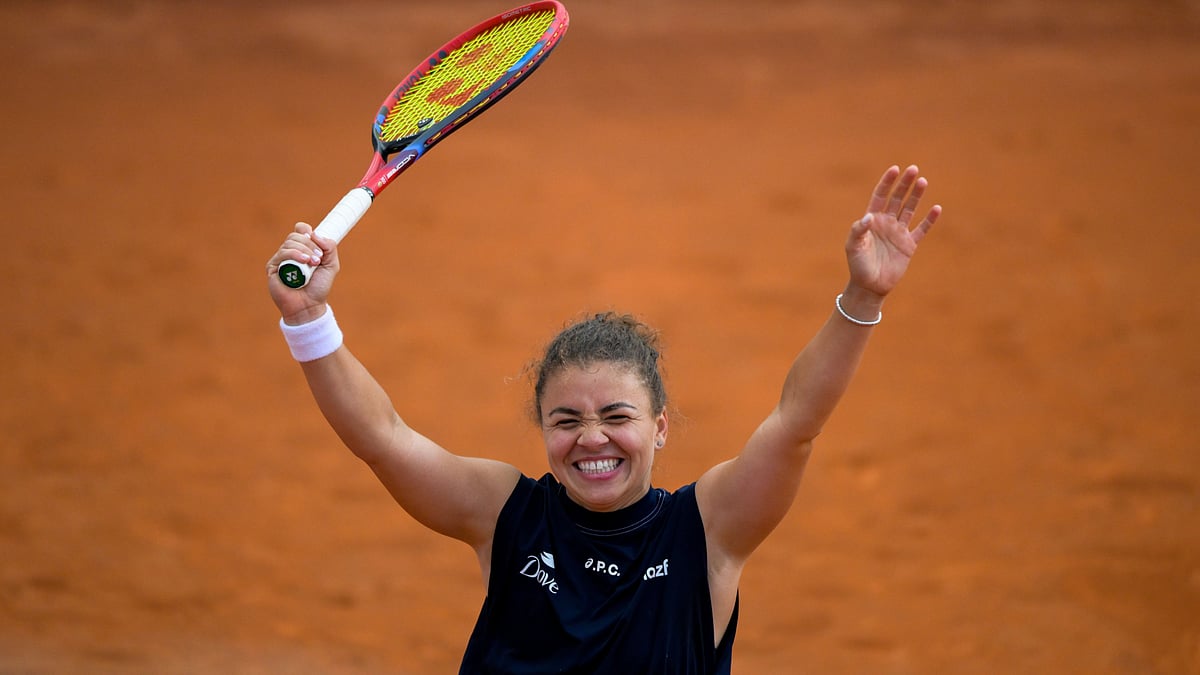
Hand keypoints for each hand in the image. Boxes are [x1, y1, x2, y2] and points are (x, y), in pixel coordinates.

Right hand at [265, 222, 339, 323]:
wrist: (309, 306)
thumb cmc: (318, 287)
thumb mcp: (331, 265)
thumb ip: (329, 247)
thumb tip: (315, 233)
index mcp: (302, 249)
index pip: (300, 230)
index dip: (308, 231)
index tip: (317, 242)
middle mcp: (290, 252)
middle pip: (296, 235)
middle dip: (310, 244)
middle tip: (319, 258)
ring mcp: (280, 259)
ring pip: (290, 242)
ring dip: (305, 250)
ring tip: (313, 263)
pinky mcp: (273, 267)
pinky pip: (283, 253)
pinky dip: (295, 254)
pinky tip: (304, 262)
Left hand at [845, 165, 939, 297]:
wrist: (869, 285)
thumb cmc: (857, 265)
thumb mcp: (853, 246)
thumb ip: (858, 230)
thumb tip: (869, 217)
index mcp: (872, 220)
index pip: (880, 195)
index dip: (887, 182)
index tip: (894, 169)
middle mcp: (886, 223)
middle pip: (897, 198)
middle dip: (904, 184)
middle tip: (913, 169)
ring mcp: (899, 233)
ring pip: (909, 209)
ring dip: (916, 196)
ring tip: (923, 181)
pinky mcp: (909, 245)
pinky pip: (921, 229)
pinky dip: (929, 220)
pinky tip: (936, 208)